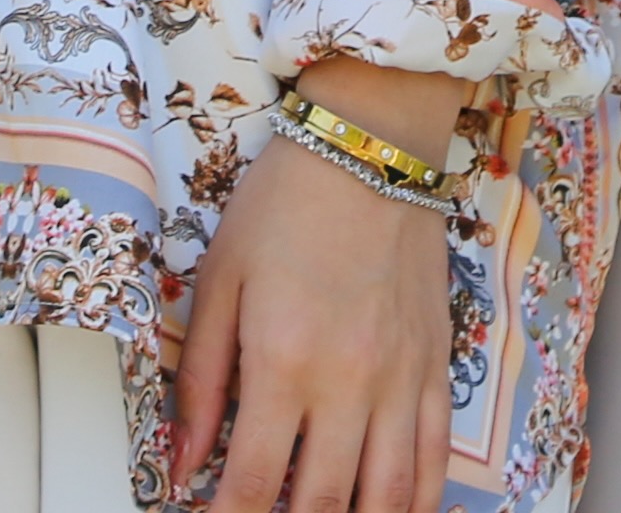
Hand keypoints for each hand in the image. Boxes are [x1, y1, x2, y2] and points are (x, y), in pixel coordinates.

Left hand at [170, 64, 464, 511]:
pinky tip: (390, 512)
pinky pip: (435, 459)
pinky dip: (416, 503)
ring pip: (387, 496)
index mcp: (283, 361)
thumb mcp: (220, 280)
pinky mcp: (435, 367)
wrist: (371, 144)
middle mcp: (348, 383)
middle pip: (320, 504)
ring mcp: (400, 380)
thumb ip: (203, 380)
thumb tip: (185, 460)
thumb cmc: (287, 203)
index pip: (250, 483)